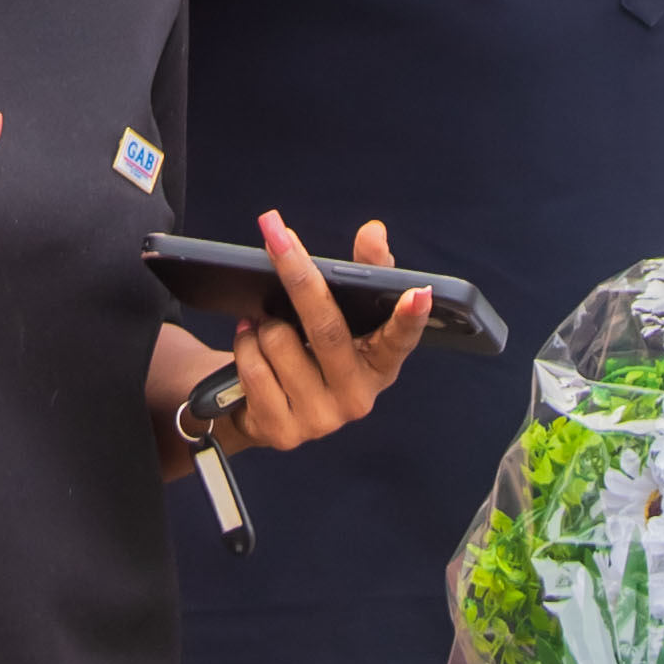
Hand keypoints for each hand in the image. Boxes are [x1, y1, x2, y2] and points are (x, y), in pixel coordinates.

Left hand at [167, 212, 429, 460]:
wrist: (267, 408)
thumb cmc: (314, 350)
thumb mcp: (343, 315)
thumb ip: (364, 270)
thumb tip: (374, 231)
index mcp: (380, 366)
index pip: (400, 340)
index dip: (410, 317)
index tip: (419, 292)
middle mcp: (357, 398)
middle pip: (326, 328)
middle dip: (298, 276)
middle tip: (277, 237)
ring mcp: (320, 419)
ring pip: (279, 341)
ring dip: (263, 324)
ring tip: (266, 327)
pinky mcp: (282, 431)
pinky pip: (253, 367)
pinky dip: (244, 345)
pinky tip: (251, 347)